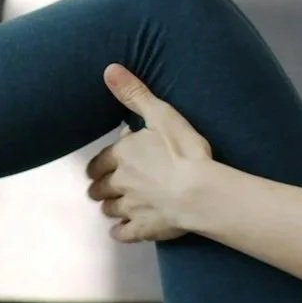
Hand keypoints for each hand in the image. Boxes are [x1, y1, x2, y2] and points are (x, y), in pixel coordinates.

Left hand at [85, 65, 212, 242]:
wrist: (202, 192)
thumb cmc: (185, 151)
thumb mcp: (161, 115)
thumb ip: (134, 93)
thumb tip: (109, 69)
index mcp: (121, 156)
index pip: (98, 163)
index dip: (100, 165)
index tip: (102, 167)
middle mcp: (119, 183)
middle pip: (99, 188)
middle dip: (101, 187)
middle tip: (107, 187)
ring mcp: (130, 208)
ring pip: (108, 210)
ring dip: (111, 207)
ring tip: (118, 205)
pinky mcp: (143, 228)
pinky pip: (123, 233)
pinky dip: (120, 232)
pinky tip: (122, 231)